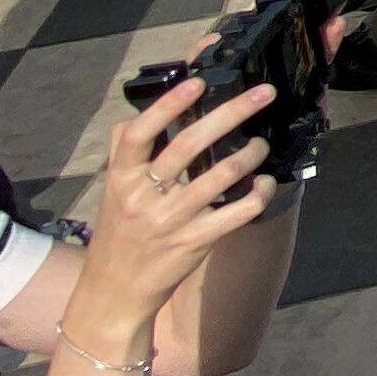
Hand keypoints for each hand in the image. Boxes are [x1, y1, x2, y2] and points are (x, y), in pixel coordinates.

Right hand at [76, 74, 277, 334]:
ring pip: (218, 177)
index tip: (197, 82)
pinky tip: (264, 183)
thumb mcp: (113, 193)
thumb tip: (135, 114)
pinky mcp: (194, 243)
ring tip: (261, 144)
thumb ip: (123, 154)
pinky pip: (234, 214)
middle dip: (230, 113)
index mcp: (120, 179)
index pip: (138, 134)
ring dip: (248, 154)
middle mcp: (143, 197)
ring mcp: (170, 221)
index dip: (168, 105)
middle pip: (187, 145)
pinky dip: (256, 195)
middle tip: (263, 93)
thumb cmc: (119, 236)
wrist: (114, 293)